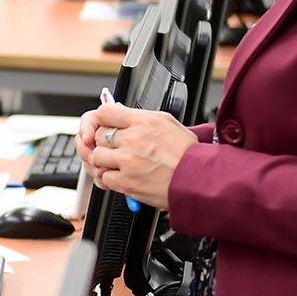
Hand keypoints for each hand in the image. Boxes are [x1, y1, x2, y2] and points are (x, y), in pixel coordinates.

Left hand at [79, 103, 194, 210]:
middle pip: (98, 135)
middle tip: (114, 148)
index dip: (101, 120)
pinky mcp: (127, 182)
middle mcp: (133, 139)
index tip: (103, 125)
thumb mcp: (167, 123)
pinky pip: (103, 178)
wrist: (199, 180)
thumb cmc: (188, 154)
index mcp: (143, 121)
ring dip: (104, 161)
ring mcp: (128, 161)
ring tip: (118, 164)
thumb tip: (120, 115)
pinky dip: (108, 179)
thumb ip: (140, 118)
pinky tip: (118, 177)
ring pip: (97, 156)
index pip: (104, 112)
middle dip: (104, 142)